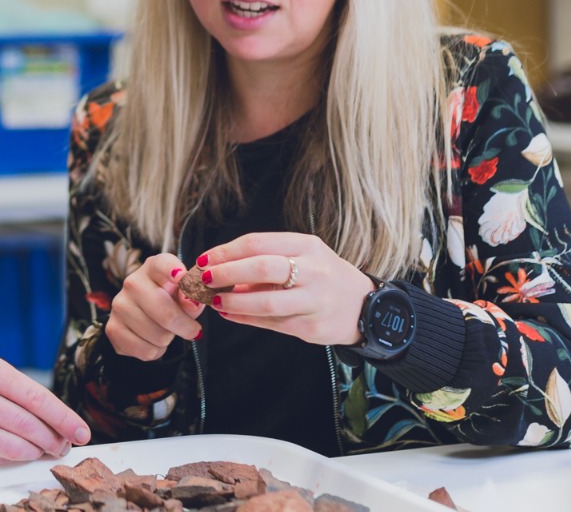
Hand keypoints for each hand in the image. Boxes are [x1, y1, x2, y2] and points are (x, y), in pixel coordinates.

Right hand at [0, 354, 90, 463]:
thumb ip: (20, 395)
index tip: (82, 432)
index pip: (35, 396)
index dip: (64, 417)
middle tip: (63, 445)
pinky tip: (17, 454)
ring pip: (14, 446)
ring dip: (36, 453)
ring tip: (43, 450)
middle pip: (27, 424)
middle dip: (54, 439)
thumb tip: (63, 424)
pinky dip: (13, 460)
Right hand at [103, 252, 203, 359]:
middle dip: (185, 327)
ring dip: (168, 339)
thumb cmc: (170, 300)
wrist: (142, 314)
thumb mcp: (185, 296)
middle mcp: (132, 283)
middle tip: (192, 330)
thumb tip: (192, 302)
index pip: (161, 265)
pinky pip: (146, 351)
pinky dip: (156, 351)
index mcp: (153, 268)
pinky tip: (152, 340)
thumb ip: (191, 297)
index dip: (171, 270)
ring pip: (158, 336)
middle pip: (165, 313)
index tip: (180, 276)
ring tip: (165, 331)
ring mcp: (119, 306)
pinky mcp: (112, 329)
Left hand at [198, 232, 373, 345]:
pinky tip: (230, 315)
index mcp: (307, 246)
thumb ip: (267, 260)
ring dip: (235, 303)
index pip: (258, 243)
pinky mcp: (313, 327)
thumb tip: (221, 267)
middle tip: (206, 278)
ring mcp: (315, 300)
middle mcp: (314, 271)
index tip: (205, 258)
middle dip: (228, 273)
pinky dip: (246, 319)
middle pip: (263, 267)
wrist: (365, 307)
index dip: (227, 251)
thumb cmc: (323, 276)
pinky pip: (272, 323)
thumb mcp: (304, 257)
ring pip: (267, 302)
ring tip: (215, 302)